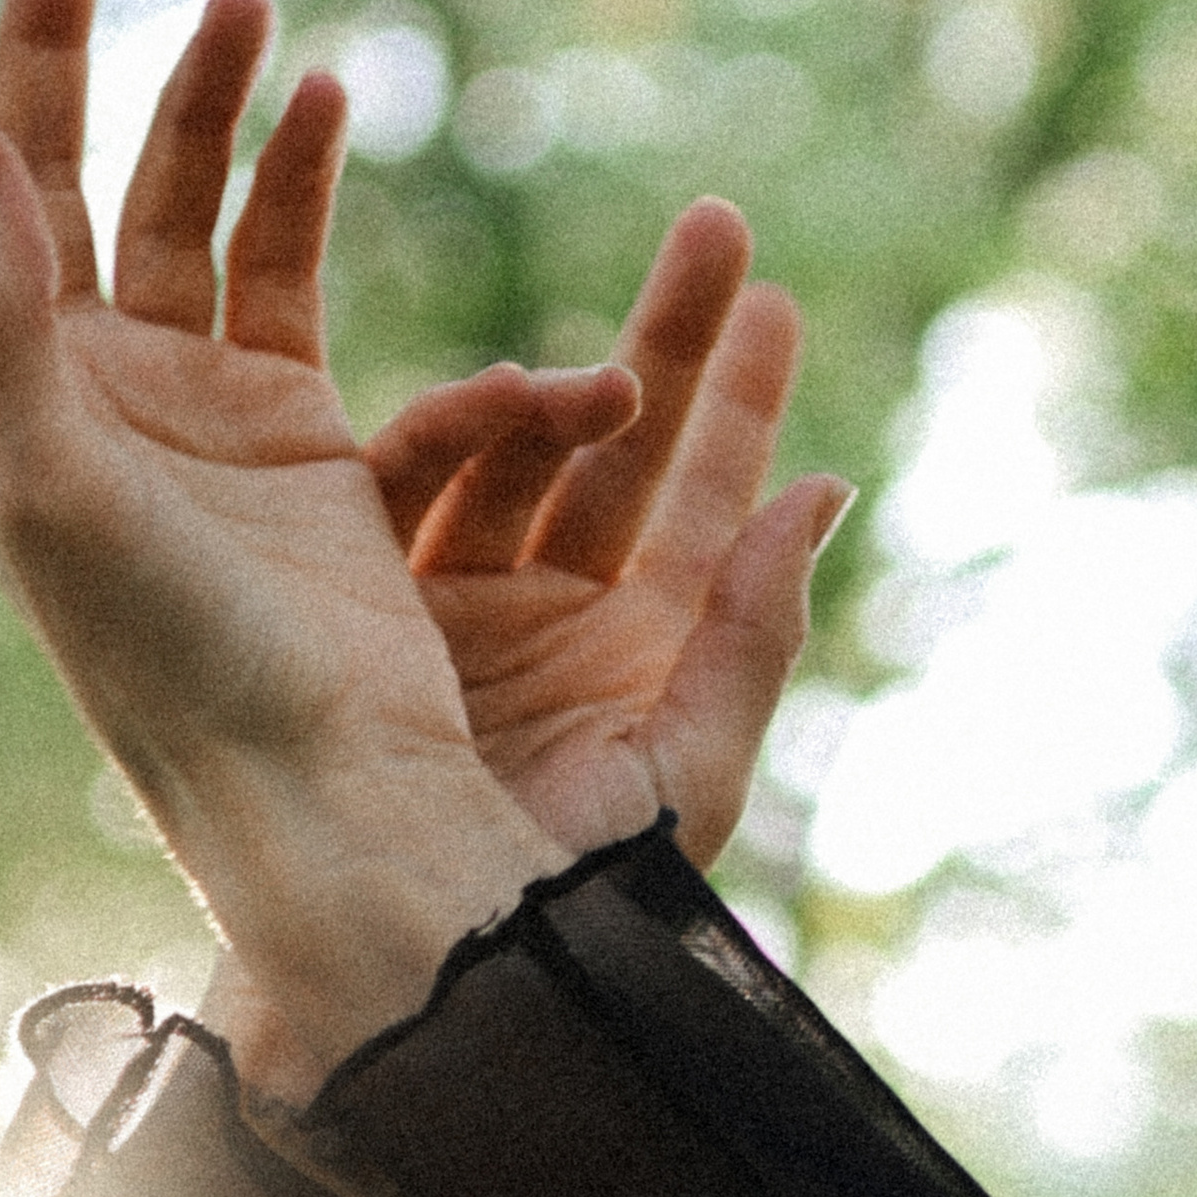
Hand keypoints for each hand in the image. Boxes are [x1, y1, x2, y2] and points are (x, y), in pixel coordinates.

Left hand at [0, 0, 580, 1074]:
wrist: (323, 777)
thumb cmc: (164, 660)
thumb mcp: (51, 488)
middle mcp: (59, 385)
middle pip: (28, 163)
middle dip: (43, 34)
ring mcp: (172, 398)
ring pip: (164, 195)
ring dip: (192, 91)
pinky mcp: (280, 418)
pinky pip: (274, 258)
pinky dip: (291, 174)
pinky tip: (321, 96)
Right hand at [368, 203, 849, 872]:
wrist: (413, 970)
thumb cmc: (563, 903)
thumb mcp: (683, 774)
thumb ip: (754, 636)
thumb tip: (823, 492)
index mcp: (644, 648)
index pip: (710, 498)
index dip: (742, 397)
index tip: (774, 298)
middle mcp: (559, 608)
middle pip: (625, 445)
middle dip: (671, 336)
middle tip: (718, 225)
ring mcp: (465, 598)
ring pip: (521, 452)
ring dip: (562, 384)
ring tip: (612, 372)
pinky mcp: (373, 604)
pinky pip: (415, 488)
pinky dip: (456, 436)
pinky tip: (503, 401)